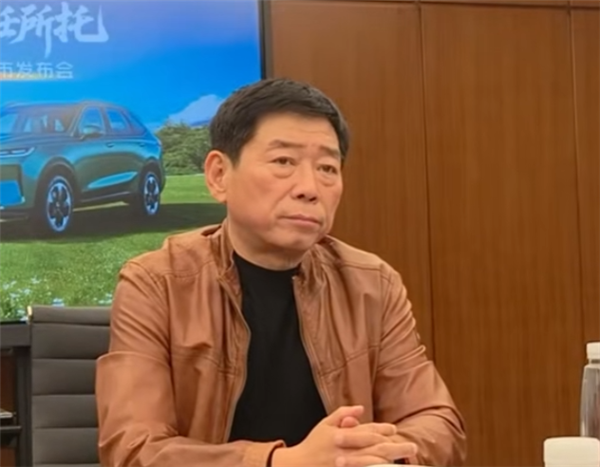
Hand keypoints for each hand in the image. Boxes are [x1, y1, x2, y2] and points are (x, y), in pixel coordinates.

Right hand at [272, 406, 416, 466]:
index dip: (382, 430)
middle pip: (375, 448)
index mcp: (342, 435)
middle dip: (395, 447)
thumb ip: (342, 414)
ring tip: (405, 461)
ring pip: (372, 464)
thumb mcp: (324, 424)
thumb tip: (361, 408)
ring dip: (390, 462)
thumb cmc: (313, 444)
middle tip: (412, 447)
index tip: (394, 430)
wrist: (297, 466)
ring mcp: (346, 465)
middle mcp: (346, 451)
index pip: (367, 431)